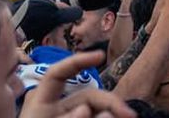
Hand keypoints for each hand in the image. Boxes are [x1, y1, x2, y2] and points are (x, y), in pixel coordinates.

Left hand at [20, 50, 135, 117]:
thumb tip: (92, 109)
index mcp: (40, 107)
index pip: (57, 76)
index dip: (77, 62)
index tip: (101, 56)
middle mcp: (56, 113)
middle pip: (88, 96)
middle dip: (110, 101)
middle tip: (128, 116)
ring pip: (97, 112)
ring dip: (112, 114)